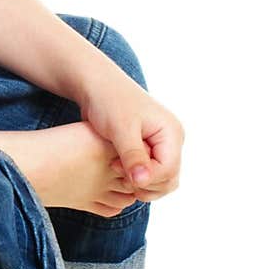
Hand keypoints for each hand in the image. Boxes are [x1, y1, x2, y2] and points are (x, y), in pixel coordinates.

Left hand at [80, 72, 183, 201]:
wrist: (97, 86)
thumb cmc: (108, 101)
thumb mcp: (120, 128)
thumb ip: (133, 155)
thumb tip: (142, 182)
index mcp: (171, 133)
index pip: (168, 171)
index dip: (145, 178)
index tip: (116, 167)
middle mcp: (171, 141)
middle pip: (168, 180)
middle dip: (143, 183)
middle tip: (114, 169)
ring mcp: (162, 147)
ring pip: (160, 181)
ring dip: (139, 183)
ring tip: (114, 168)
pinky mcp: (150, 151)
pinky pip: (149, 175)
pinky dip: (134, 178)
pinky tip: (114, 166)